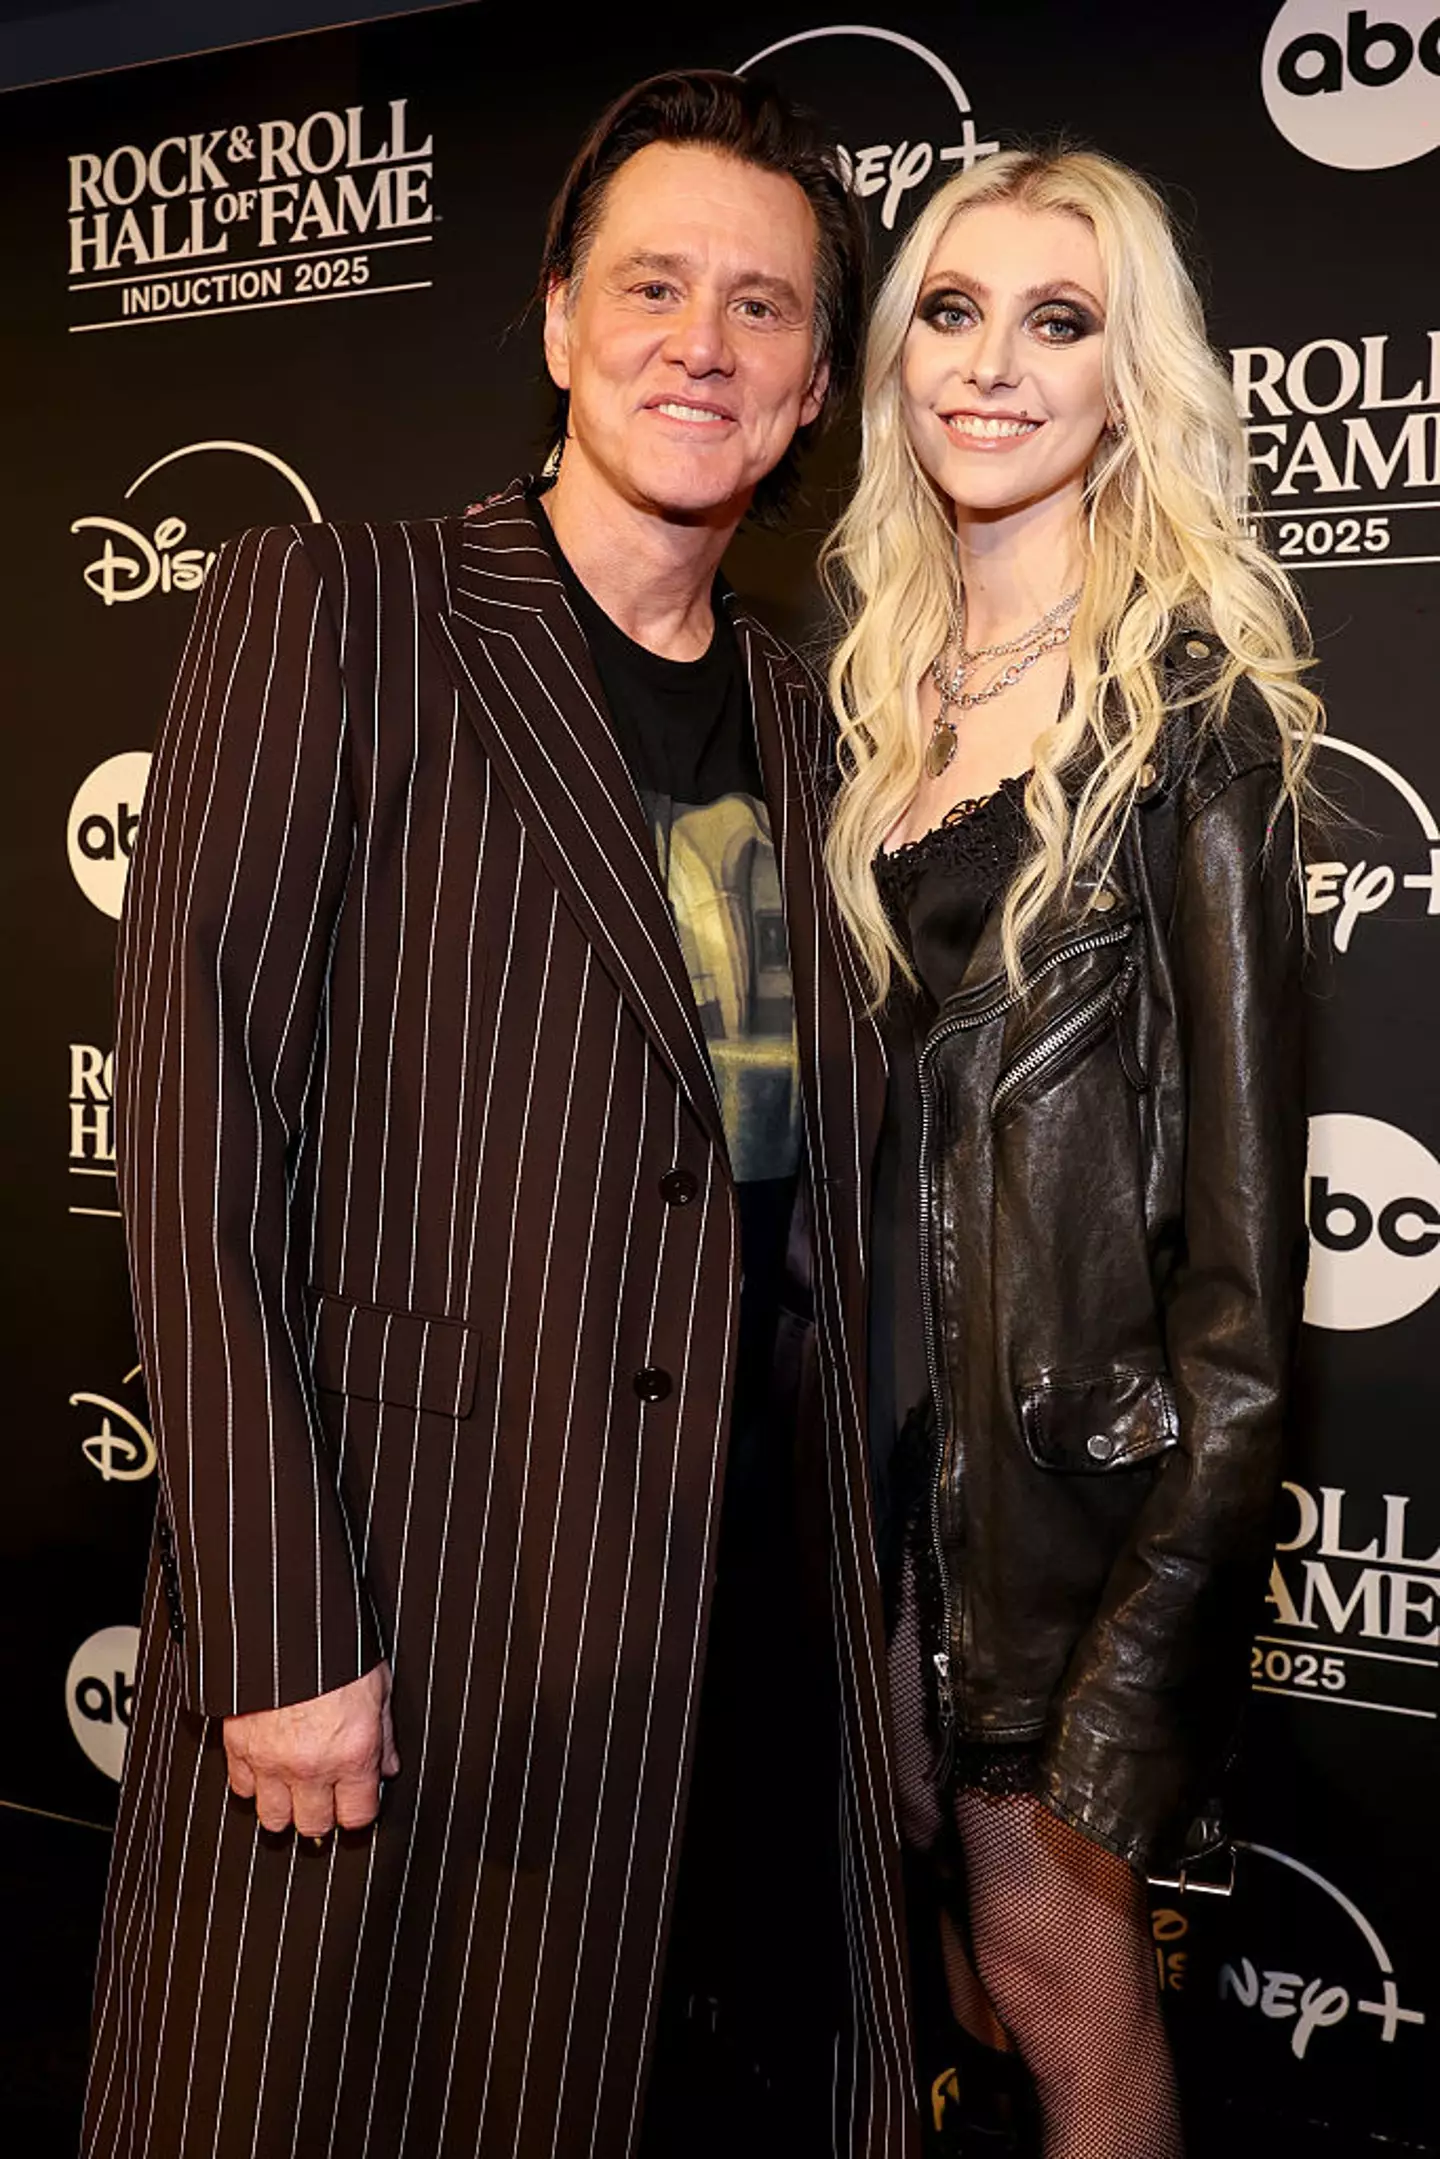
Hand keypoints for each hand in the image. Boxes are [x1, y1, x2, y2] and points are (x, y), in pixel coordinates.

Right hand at [223, 1660, 398, 1835]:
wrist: (287, 1620)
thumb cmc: (337, 1644)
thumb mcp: (379, 1684)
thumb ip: (385, 1733)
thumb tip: (388, 1764)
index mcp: (352, 1753)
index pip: (357, 1817)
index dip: (360, 1809)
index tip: (359, 1799)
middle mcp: (311, 1765)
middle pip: (314, 1826)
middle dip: (323, 1814)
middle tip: (327, 1795)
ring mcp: (271, 1760)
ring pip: (273, 1818)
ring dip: (286, 1806)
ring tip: (296, 1787)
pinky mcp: (238, 1747)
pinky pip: (242, 1788)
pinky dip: (254, 1782)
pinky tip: (268, 1765)